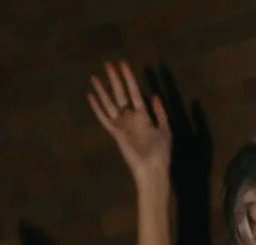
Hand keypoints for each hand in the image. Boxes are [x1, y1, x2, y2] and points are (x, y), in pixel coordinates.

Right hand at [87, 59, 171, 186]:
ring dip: (102, 90)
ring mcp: (122, 125)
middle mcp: (130, 118)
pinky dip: (97, 108)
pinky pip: (104, 118)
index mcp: (142, 115)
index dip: (128, 77)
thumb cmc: (161, 153)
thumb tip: (154, 96)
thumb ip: (160, 113)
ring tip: (95, 76)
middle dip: (114, 78)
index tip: (123, 63)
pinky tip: (90, 96)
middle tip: (108, 63)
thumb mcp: (165, 130)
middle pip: (120, 93)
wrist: (154, 169)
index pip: (134, 91)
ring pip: (109, 103)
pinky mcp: (116, 133)